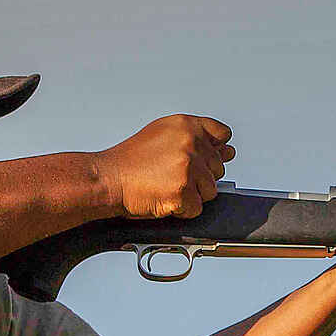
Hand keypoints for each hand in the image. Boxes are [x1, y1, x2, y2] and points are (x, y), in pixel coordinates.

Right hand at [92, 115, 234, 218]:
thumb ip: (197, 138)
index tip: (201, 157)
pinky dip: (182, 209)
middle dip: (200, 176)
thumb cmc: (132, 160)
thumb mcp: (163, 135)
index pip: (223, 134)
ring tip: (166, 185)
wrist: (107, 179)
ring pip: (210, 190)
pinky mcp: (182, 191)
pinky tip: (164, 197)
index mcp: (186, 125)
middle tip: (171, 174)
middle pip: (218, 167)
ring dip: (192, 194)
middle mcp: (190, 143)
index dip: (215, 150)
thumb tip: (228, 151)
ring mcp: (187, 167)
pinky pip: (196, 208)